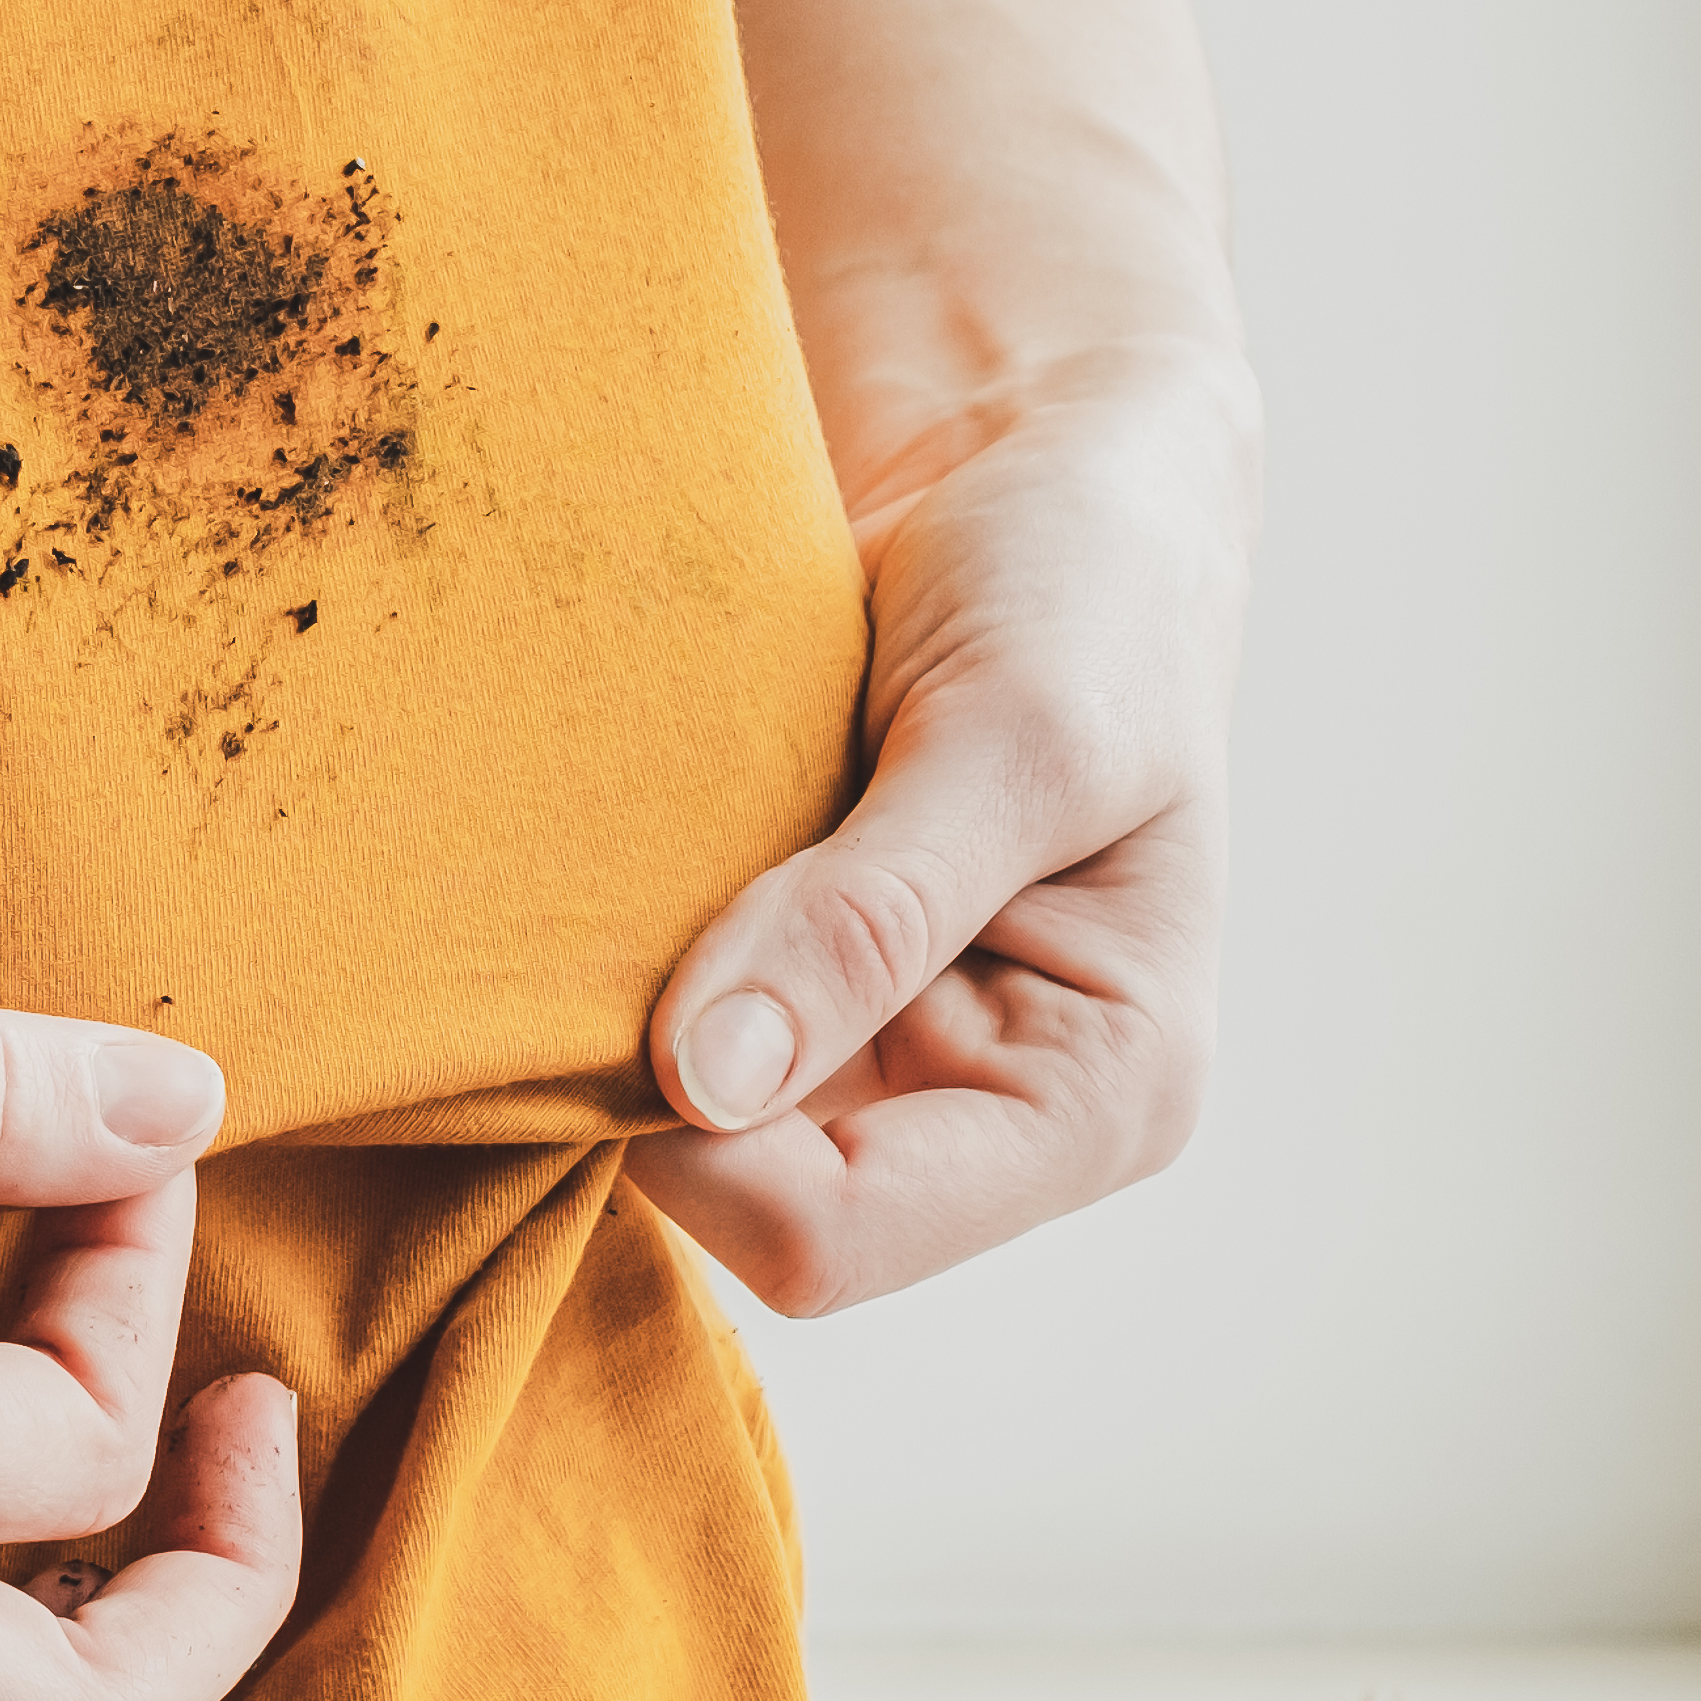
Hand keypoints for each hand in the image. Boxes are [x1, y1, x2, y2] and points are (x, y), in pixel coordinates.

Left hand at [630, 352, 1247, 1311]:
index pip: (837, 1234)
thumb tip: (708, 1080)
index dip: (704, 1144)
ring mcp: (870, 1057)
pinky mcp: (784, 992)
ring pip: (669, 1126)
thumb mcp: (1015, 737)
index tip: (649, 988)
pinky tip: (604, 871)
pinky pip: (648, 1038)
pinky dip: (607, 964)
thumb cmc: (1086, 586)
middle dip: (652, 1081)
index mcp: (1095, 1100)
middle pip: (735, 1198)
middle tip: (616, 913)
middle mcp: (975, 1114)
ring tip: (627, 873)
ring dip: (614, 1021)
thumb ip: (871, 917)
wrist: (1025, 466)